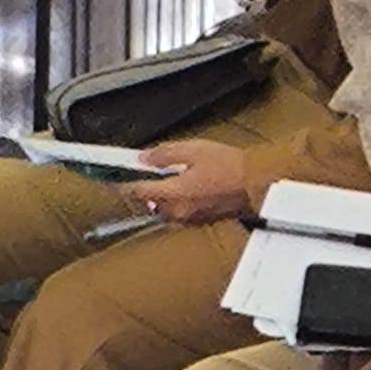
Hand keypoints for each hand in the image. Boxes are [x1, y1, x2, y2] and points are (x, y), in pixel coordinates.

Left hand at [121, 139, 245, 223]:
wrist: (256, 182)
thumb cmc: (230, 166)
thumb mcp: (193, 150)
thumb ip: (165, 154)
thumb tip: (145, 158)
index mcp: (173, 194)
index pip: (139, 191)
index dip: (124, 183)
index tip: (114, 178)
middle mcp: (179, 211)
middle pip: (150, 202)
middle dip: (146, 188)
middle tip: (144, 172)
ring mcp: (191, 218)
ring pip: (165, 208)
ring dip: (162, 195)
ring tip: (169, 177)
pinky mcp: (202, 220)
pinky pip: (181, 211)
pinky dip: (178, 200)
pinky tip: (187, 185)